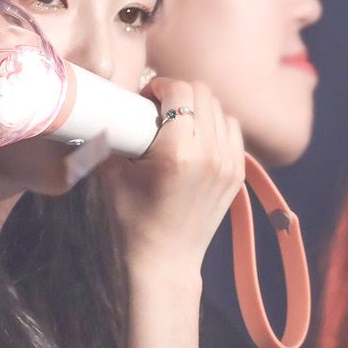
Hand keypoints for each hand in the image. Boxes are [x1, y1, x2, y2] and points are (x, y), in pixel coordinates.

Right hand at [101, 78, 244, 276]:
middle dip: (178, 93)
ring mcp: (229, 165)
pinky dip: (214, 126)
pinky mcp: (237, 175)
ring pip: (220, 109)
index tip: (144, 97)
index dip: (159, 86)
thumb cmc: (131, 222)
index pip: (179, 91)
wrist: (163, 262)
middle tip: (158, 108)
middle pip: (202, 93)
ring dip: (198, 108)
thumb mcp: (110, 177)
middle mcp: (210, 155)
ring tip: (178, 123)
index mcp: (178, 154)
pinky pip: (232, 131)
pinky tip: (195, 139)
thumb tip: (110, 109)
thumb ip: (112, 137)